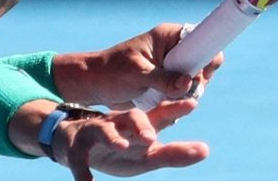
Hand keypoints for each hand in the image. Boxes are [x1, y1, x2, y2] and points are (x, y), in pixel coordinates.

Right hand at [53, 100, 207, 180]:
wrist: (71, 141)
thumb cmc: (118, 147)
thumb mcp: (145, 153)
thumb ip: (173, 153)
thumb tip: (206, 150)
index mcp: (138, 125)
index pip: (159, 115)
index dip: (175, 109)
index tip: (193, 104)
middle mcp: (119, 123)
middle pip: (132, 117)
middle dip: (142, 125)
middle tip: (152, 138)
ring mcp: (96, 133)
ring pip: (103, 130)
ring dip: (113, 137)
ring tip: (122, 146)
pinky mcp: (76, 149)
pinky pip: (78, 160)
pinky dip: (82, 173)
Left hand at [55, 23, 223, 108]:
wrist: (94, 85)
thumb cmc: (111, 72)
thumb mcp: (137, 74)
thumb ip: (163, 79)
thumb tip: (189, 83)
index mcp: (168, 36)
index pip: (202, 39)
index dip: (206, 56)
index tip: (197, 75)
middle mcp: (174, 49)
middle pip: (204, 62)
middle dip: (198, 79)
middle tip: (181, 91)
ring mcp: (172, 66)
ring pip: (196, 79)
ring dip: (188, 92)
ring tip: (167, 98)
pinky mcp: (168, 82)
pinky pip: (185, 91)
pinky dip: (180, 99)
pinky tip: (165, 103)